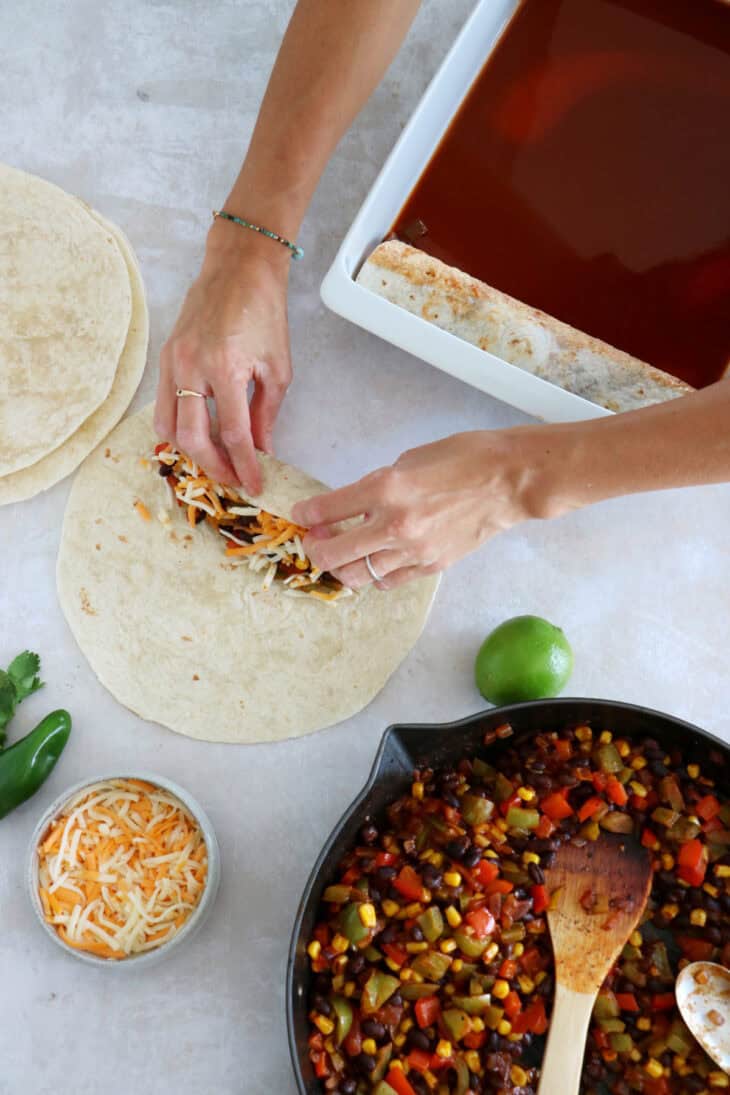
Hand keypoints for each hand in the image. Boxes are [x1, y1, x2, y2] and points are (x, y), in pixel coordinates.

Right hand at [155, 221, 291, 493]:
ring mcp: (173, 361)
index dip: (244, 464)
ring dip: (190, 451)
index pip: (232, 432)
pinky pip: (163, 404)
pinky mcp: (165, 357)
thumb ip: (266, 414)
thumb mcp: (278, 367)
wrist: (238, 268)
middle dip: (214, 466)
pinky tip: (198, 434)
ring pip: (168, 426)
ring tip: (215, 461)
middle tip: (233, 479)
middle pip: (193, 437)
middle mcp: (192, 366)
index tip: (255, 485)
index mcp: (226, 367)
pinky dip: (178, 427)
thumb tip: (261, 451)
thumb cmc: (265, 313)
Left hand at [292, 428, 575, 589]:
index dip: (305, 513)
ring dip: (342, 566)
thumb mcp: (410, 460)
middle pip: (333, 554)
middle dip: (314, 547)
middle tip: (315, 538)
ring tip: (343, 552)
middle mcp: (394, 525)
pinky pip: (388, 581)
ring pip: (357, 576)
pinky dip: (375, 573)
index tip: (301, 514)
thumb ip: (379, 485)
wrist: (509, 481)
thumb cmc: (464, 457)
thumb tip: (355, 503)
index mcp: (386, 488)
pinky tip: (376, 559)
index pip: (326, 509)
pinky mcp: (430, 566)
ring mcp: (413, 551)